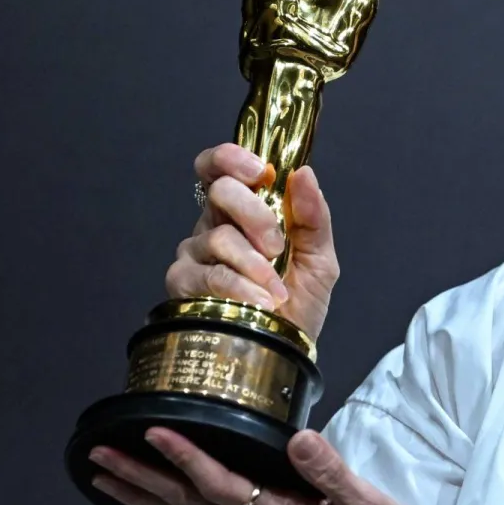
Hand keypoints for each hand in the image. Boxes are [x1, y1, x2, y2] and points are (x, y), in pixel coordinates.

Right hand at [167, 143, 338, 339]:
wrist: (290, 346)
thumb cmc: (300, 301)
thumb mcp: (320, 258)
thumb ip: (314, 216)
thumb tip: (304, 175)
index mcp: (242, 211)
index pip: (219, 166)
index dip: (232, 158)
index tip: (260, 172)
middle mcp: (213, 225)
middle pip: (220, 192)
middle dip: (256, 214)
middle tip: (278, 245)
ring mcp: (195, 254)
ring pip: (218, 236)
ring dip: (255, 263)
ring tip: (277, 290)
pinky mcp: (183, 284)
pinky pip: (210, 275)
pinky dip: (242, 287)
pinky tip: (262, 302)